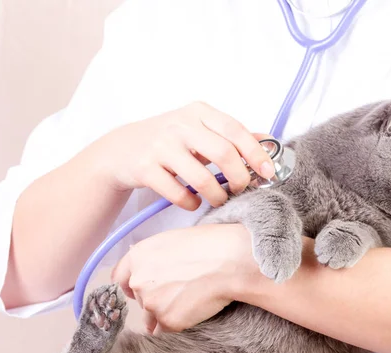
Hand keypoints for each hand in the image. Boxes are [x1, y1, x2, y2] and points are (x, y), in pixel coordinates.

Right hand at [85, 101, 274, 209]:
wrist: (121, 149)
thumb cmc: (170, 141)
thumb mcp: (200, 129)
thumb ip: (232, 136)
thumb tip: (270, 142)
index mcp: (198, 112)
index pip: (235, 129)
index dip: (256, 153)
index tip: (268, 172)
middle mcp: (179, 125)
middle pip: (223, 153)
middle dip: (239, 178)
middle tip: (241, 189)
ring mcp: (160, 146)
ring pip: (201, 178)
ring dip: (216, 196)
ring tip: (218, 199)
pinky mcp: (144, 168)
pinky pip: (178, 193)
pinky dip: (191, 203)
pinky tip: (193, 201)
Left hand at [111, 224, 256, 333]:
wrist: (231, 261)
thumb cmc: (210, 244)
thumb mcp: (174, 239)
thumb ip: (154, 256)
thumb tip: (150, 267)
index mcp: (138, 256)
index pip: (119, 278)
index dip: (131, 284)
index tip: (141, 289)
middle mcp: (138, 280)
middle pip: (139, 298)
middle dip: (153, 298)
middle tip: (177, 293)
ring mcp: (151, 303)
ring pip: (151, 316)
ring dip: (165, 313)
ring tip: (189, 302)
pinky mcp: (168, 321)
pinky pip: (166, 329)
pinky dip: (177, 323)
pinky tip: (193, 310)